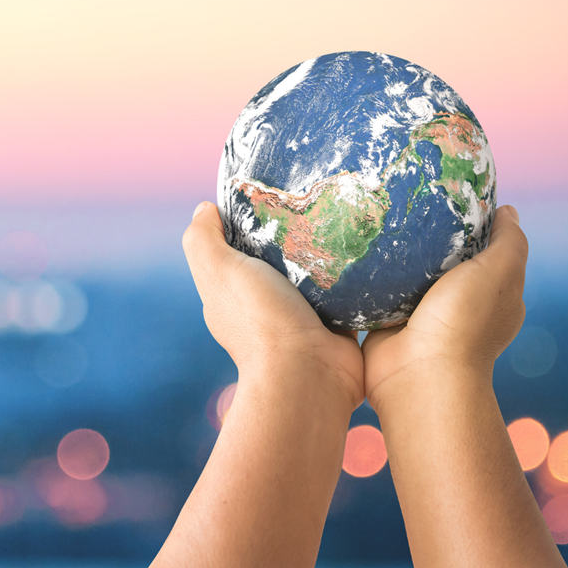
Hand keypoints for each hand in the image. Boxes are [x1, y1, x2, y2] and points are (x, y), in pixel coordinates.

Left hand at [183, 201, 364, 410]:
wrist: (309, 374)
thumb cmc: (260, 318)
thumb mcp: (219, 270)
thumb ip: (203, 240)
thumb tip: (203, 208)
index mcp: (231, 293)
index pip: (235, 249)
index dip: (247, 222)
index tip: (271, 193)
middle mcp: (262, 306)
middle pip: (277, 258)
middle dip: (293, 234)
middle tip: (315, 201)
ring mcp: (300, 317)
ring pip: (313, 274)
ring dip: (326, 253)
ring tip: (345, 218)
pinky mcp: (335, 324)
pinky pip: (345, 292)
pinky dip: (352, 276)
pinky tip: (364, 251)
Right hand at [362, 204, 527, 410]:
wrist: (417, 372)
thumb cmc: (464, 321)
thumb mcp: (498, 272)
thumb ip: (509, 242)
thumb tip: (507, 210)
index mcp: (493, 297)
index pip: (488, 252)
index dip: (475, 226)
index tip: (451, 198)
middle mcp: (460, 307)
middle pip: (447, 261)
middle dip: (431, 237)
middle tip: (408, 204)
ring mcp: (423, 316)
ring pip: (412, 275)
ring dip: (399, 256)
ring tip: (380, 221)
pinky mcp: (389, 322)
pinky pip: (381, 292)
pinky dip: (374, 276)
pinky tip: (361, 252)